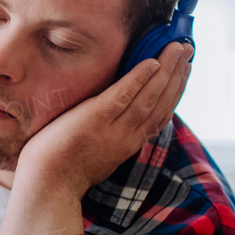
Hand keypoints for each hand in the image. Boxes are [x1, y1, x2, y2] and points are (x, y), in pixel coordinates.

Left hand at [0, 42, 190, 234]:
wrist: (47, 186)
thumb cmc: (62, 170)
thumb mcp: (97, 154)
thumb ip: (110, 135)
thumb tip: (114, 116)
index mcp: (129, 143)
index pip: (161, 114)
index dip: (175, 90)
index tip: (185, 70)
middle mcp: (128, 137)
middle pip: (161, 102)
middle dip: (178, 74)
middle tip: (187, 49)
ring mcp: (113, 129)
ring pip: (149, 96)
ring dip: (167, 70)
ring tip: (178, 48)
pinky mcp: (95, 119)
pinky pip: (123, 96)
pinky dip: (139, 79)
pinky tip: (152, 62)